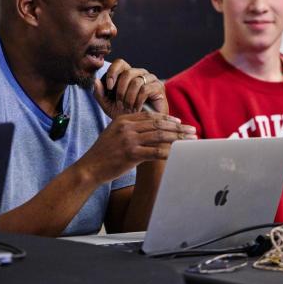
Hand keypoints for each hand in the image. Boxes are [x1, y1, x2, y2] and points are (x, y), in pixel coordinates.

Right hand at [78, 111, 196, 184]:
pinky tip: (179, 153)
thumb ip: (130, 127)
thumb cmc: (104, 152)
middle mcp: (127, 127)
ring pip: (160, 136)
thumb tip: (149, 127)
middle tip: (192, 130)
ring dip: (178, 138)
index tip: (179, 121)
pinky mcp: (132, 154)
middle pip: (158, 124)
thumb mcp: (114, 132)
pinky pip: (156, 152)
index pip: (150, 116)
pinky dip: (169, 152)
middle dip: (178, 127)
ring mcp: (129, 140)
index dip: (167, 118)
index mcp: (124, 119)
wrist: (90, 167)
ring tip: (191, 140)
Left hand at [94, 59, 166, 117]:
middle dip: (120, 90)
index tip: (109, 87)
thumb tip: (95, 80)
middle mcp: (140, 73)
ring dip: (129, 97)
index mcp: (127, 73)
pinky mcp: (159, 87)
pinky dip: (137, 100)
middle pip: (127, 72)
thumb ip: (99, 93)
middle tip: (119, 104)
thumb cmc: (125, 114)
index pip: (120, 63)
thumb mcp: (107, 105)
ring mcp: (151, 79)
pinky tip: (136, 109)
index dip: (113, 72)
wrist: (142, 127)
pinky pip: (145, 89)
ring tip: (128, 108)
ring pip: (136, 81)